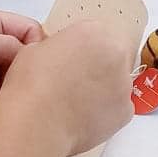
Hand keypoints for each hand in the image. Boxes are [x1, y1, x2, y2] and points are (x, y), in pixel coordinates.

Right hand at [0, 21, 136, 156]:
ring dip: (102, 89)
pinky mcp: (126, 110)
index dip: (83, 47)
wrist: (36, 124)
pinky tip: (82, 116)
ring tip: (74, 102)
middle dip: (99, 66)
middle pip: (113, 55)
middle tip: (75, 81)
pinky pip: (117, 108)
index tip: (73, 58)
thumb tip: (62, 56)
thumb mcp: (36, 49)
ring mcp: (124, 83)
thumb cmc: (32, 87)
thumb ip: (61, 47)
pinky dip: (104, 112)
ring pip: (117, 83)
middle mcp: (116, 54)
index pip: (97, 33)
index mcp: (94, 32)